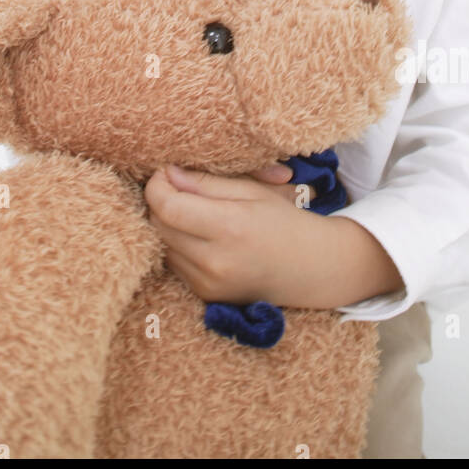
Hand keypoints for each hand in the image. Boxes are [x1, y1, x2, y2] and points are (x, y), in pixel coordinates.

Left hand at [143, 162, 325, 306]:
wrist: (311, 268)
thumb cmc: (283, 221)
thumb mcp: (251, 190)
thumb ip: (206, 183)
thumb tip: (167, 174)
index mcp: (230, 227)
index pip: (168, 207)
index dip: (157, 185)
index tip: (165, 172)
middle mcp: (215, 261)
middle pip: (158, 225)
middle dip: (160, 202)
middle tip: (177, 187)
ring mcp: (209, 283)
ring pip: (162, 245)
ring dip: (167, 225)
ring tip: (191, 211)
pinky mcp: (206, 296)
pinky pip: (174, 264)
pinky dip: (178, 245)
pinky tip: (200, 236)